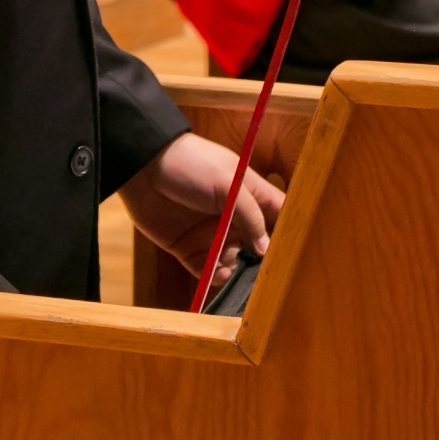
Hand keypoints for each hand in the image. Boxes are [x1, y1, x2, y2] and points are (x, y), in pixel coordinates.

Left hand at [119, 132, 283, 290]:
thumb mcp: (226, 182)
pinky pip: (207, 270)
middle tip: (264, 274)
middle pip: (258, 245)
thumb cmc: (191, 165)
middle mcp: (233, 218)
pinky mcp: (189, 249)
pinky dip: (215, 275)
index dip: (289, 232)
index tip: (295, 253)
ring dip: (235, 266)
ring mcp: (211, 234)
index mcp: (248, 195)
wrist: (143, 167)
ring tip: (230, 263)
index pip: (278, 214)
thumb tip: (266, 247)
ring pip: (233, 260)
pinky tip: (218, 272)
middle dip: (262, 261)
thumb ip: (249, 214)